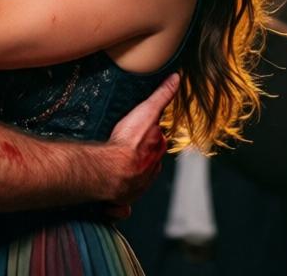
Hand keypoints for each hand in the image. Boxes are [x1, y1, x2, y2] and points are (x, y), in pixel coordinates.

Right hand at [105, 73, 178, 205]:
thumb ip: (162, 95)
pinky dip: (116, 207)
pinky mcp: (120, 201)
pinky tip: (109, 206)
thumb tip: (176, 78)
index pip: (156, 144)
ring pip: (134, 184)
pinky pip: (119, 206)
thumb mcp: (147, 111)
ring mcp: (136, 188)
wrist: (114, 169)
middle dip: (140, 162)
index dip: (149, 139)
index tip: (140, 137)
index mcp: (156, 152)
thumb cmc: (129, 141)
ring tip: (114, 175)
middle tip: (126, 155)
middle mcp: (150, 172)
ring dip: (128, 182)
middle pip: (147, 164)